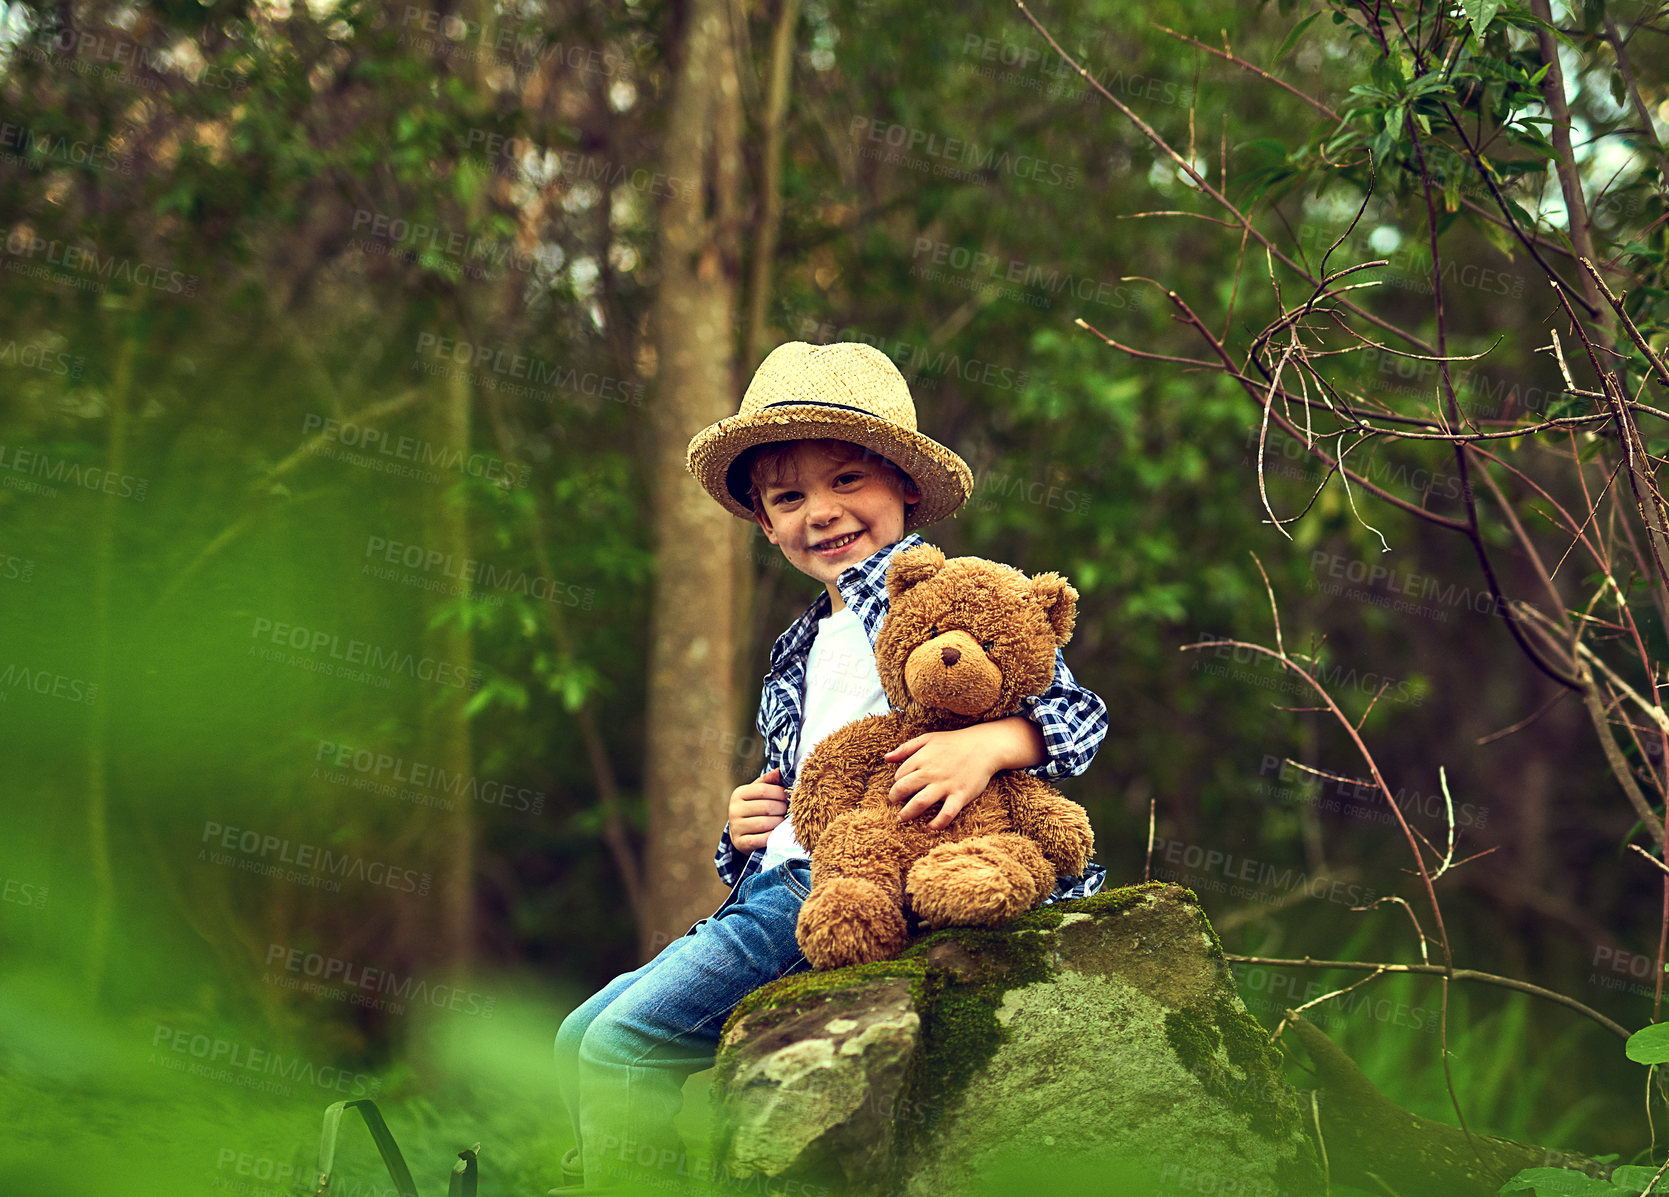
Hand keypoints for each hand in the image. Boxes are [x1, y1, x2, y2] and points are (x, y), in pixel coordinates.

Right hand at [727, 767, 787, 852]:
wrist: (742, 833)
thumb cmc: (755, 808)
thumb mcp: (759, 792)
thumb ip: (769, 781)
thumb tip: (780, 771)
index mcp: (738, 794)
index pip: (764, 790)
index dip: (780, 793)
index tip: (788, 796)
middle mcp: (734, 810)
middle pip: (767, 807)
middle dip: (782, 809)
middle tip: (788, 810)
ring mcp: (735, 827)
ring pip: (765, 823)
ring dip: (779, 823)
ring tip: (783, 821)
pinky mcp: (740, 843)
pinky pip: (762, 839)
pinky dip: (773, 836)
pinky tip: (777, 833)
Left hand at [883, 730, 999, 829]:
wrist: (984, 746)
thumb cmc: (955, 742)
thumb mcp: (928, 739)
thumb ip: (906, 748)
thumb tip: (886, 758)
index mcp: (922, 758)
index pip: (900, 775)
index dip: (896, 783)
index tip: (899, 788)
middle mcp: (931, 772)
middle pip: (904, 789)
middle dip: (894, 798)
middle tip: (894, 804)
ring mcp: (946, 785)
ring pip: (920, 802)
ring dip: (907, 813)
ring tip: (902, 818)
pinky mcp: (960, 795)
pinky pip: (946, 813)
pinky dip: (937, 823)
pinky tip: (929, 828)